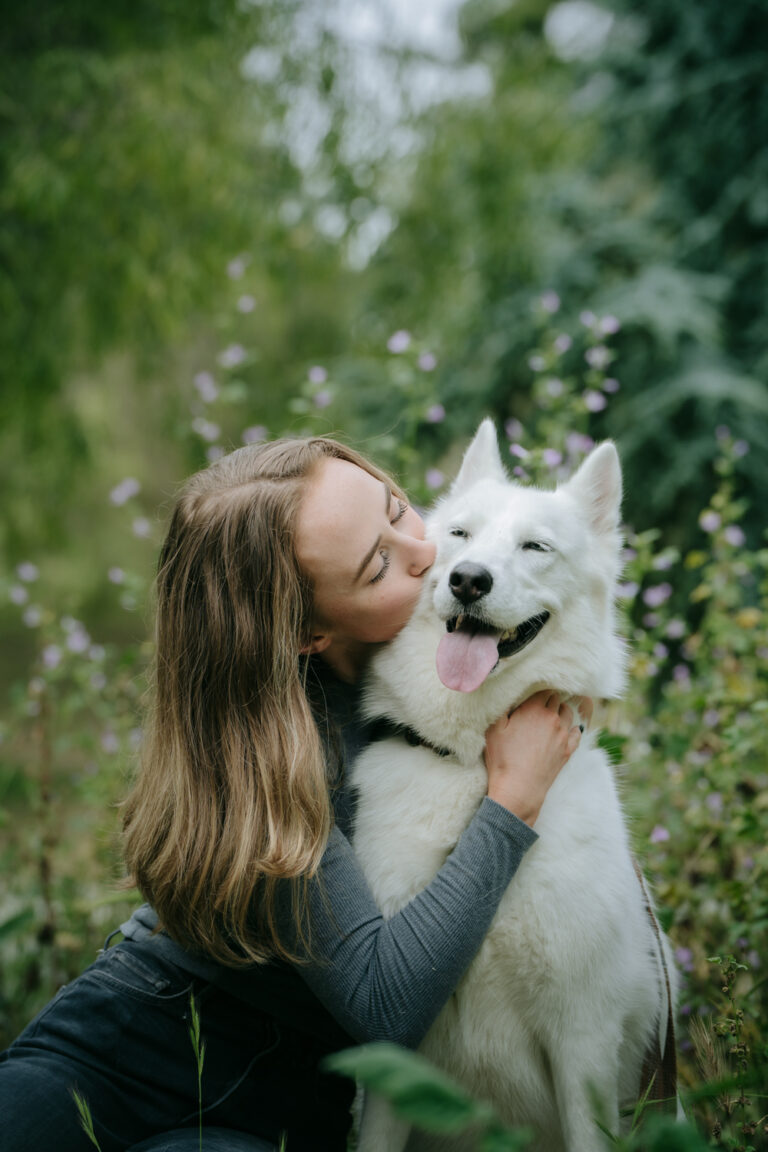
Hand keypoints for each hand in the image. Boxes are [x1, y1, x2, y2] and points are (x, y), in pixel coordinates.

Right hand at [484, 690, 591, 826]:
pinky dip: (572, 729)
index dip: (537, 692)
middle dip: (548, 700)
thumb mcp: (493, 730)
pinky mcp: (568, 750)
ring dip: (560, 711)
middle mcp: (552, 718)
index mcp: (534, 709)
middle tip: (539, 705)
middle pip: (556, 699)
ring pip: (567, 713)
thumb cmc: (503, 759)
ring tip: (551, 716)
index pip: (543, 690)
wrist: (518, 789)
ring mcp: (562, 734)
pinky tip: (566, 730)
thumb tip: (505, 694)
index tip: (532, 696)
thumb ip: (501, 708)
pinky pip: (576, 733)